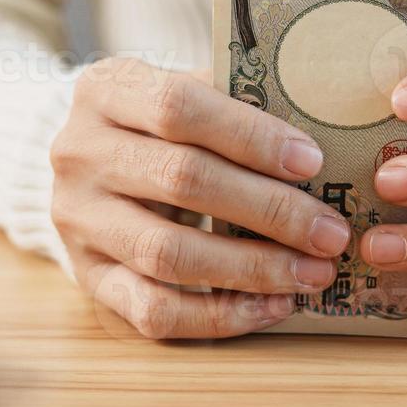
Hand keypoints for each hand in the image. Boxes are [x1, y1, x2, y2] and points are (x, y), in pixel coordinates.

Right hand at [51, 59, 349, 338]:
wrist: (93, 163)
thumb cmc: (163, 124)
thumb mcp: (186, 92)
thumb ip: (237, 106)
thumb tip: (317, 149)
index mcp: (108, 91)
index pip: (179, 107)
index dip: (250, 136)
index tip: (311, 162)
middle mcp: (80, 153)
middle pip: (181, 181)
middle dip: (269, 210)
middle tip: (330, 232)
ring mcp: (77, 219)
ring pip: (168, 254)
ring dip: (252, 269)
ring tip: (312, 273)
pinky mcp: (88, 276)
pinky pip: (152, 310)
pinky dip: (219, 315)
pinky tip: (272, 306)